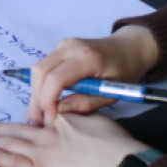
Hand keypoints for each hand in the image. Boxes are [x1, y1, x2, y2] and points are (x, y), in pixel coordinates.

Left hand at [0, 113, 146, 166]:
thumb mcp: (97, 118)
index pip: (40, 119)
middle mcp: (48, 134)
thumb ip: (80, 114)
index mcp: (62, 120)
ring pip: (11, 144)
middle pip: (19, 129)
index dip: (29, 121)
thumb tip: (69, 114)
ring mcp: (42, 153)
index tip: (21, 123)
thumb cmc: (115, 144)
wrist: (118, 164)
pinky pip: (13, 163)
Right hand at [27, 25, 158, 125]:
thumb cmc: (125, 71)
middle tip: (38, 122)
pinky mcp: (60, 48)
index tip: (50, 121)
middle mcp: (71, 46)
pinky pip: (44, 67)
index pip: (56, 78)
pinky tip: (45, 102)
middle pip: (40, 71)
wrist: (129, 47)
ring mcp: (64, 45)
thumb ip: (86, 103)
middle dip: (36, 99)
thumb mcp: (112, 93)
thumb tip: (59, 111)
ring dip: (36, 93)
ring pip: (38, 69)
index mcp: (88, 57)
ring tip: (39, 116)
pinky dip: (41, 85)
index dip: (47, 101)